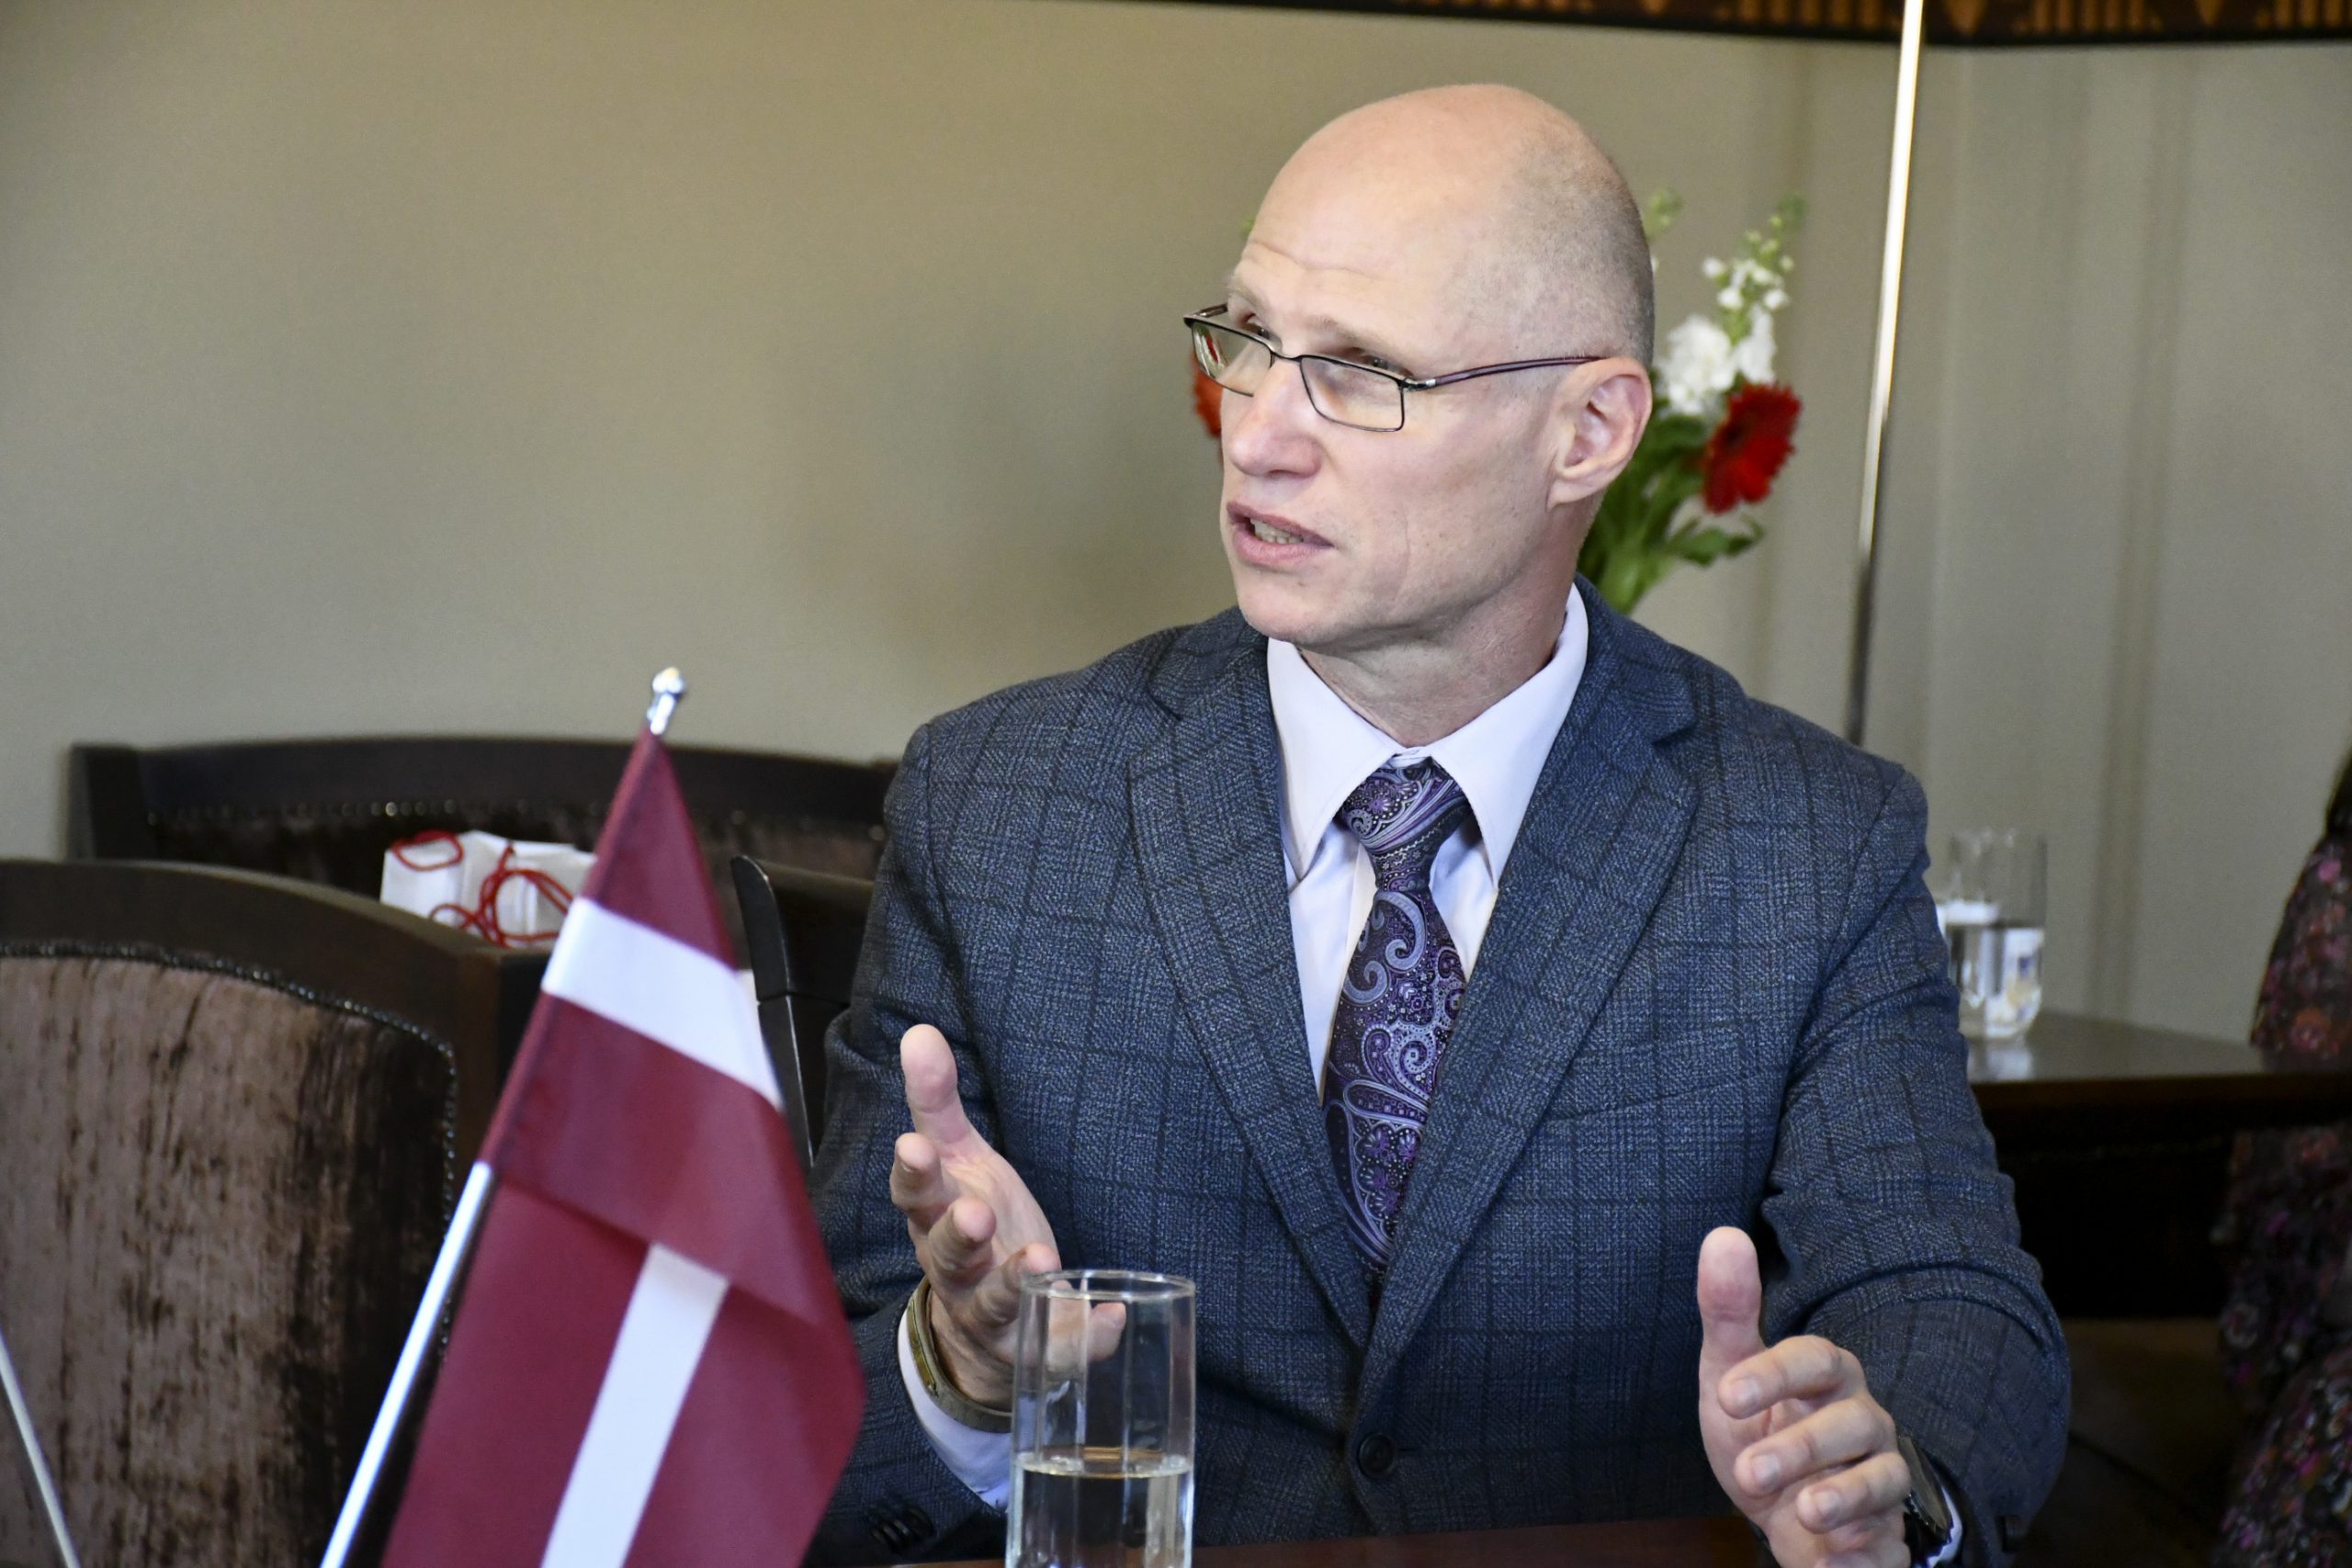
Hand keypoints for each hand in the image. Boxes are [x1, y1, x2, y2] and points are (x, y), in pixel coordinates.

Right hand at [890, 1024, 1059, 1408]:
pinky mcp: (1039, 1348)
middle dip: (958, 1237)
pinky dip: (1087, 1337)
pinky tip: (1111, 1318)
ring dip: (1014, 1285)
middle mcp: (957, 1273)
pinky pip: (1061, 1349)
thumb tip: (920, 1033)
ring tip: (1041, 1263)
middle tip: (975, 1214)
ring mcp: (996, 1315)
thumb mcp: (960, 1162)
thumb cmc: (972, 1224)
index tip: (914, 1147)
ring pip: (995, 1305)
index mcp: (935, 1220)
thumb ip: (939, 1103)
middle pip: (946, 1257)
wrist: (985, 1333)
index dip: (913, 1174)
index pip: (915, 1196)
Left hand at [1696, 1227, 1913, 1567]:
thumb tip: (1722, 1235)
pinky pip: (1885, 1541)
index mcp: (1824, 1376)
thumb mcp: (1730, 1375)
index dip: (1774, 1374)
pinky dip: (1858, 1552)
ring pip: (1881, 1476)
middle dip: (1800, 1447)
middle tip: (1747, 1471)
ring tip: (1801, 1512)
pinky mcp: (1883, 1531)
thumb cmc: (1761, 1429)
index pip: (1814, 1358)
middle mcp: (1861, 1419)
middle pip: (1850, 1422)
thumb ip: (1727, 1312)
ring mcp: (1878, 1475)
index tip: (1725, 1396)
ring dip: (1842, 1496)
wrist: (1787, 1512)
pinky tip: (1823, 1559)